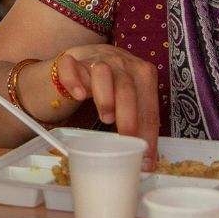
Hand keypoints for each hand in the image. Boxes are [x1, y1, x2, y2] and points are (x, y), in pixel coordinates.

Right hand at [51, 45, 161, 167]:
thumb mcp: (135, 98)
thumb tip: (146, 161)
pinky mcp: (71, 60)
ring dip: (105, 97)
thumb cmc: (117, 83)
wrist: (94, 57)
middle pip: (127, 88)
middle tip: (126, 136)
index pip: (149, 106)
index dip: (149, 133)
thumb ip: (140, 122)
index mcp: (143, 74)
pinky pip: (69, 67)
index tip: (145, 158)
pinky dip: (73, 81)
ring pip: (101, 73)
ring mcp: (96, 60)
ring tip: (106, 119)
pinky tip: (78, 95)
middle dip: (128, 114)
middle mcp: (122, 63)